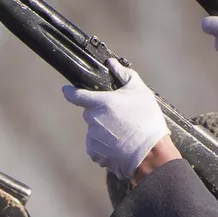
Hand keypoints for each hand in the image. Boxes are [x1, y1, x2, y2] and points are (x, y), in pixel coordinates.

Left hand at [64, 62, 169, 180]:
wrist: (150, 152)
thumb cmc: (146, 119)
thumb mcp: (140, 92)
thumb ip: (124, 75)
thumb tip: (112, 64)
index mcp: (101, 102)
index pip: (77, 95)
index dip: (70, 92)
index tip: (66, 90)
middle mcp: (93, 119)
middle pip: (90, 113)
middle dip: (101, 114)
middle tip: (120, 119)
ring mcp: (92, 137)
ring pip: (94, 131)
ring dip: (104, 132)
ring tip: (123, 135)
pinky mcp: (94, 152)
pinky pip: (96, 146)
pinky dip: (105, 147)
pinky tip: (119, 146)